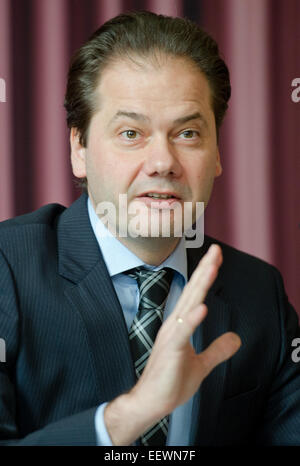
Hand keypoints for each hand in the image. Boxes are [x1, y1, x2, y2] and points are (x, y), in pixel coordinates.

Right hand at [105, 244, 240, 444]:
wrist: (150, 402)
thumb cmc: (170, 382)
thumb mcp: (202, 364)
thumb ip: (217, 349)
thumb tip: (236, 338)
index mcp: (180, 325)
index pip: (196, 294)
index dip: (206, 275)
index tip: (216, 257)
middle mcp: (174, 324)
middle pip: (192, 291)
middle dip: (205, 269)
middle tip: (216, 250)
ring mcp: (171, 336)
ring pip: (188, 305)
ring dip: (200, 285)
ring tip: (211, 267)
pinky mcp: (170, 351)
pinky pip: (182, 333)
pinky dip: (192, 320)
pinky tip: (202, 307)